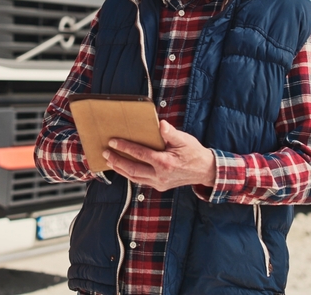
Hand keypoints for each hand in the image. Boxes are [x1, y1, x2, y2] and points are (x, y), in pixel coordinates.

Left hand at [102, 120, 216, 191]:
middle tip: (105, 153)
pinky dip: (129, 174)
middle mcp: (160, 175)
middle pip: (132, 169)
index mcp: (165, 163)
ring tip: (109, 161)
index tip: (113, 142)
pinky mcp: (159, 186)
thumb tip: (161, 124)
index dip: (125, 147)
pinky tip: (123, 168)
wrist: (205, 171)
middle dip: (116, 160)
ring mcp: (159, 183)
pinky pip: (140, 181)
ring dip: (120, 169)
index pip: (140, 154)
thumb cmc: (194, 153)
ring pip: (134, 177)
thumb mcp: (185, 140)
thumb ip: (171, 133)